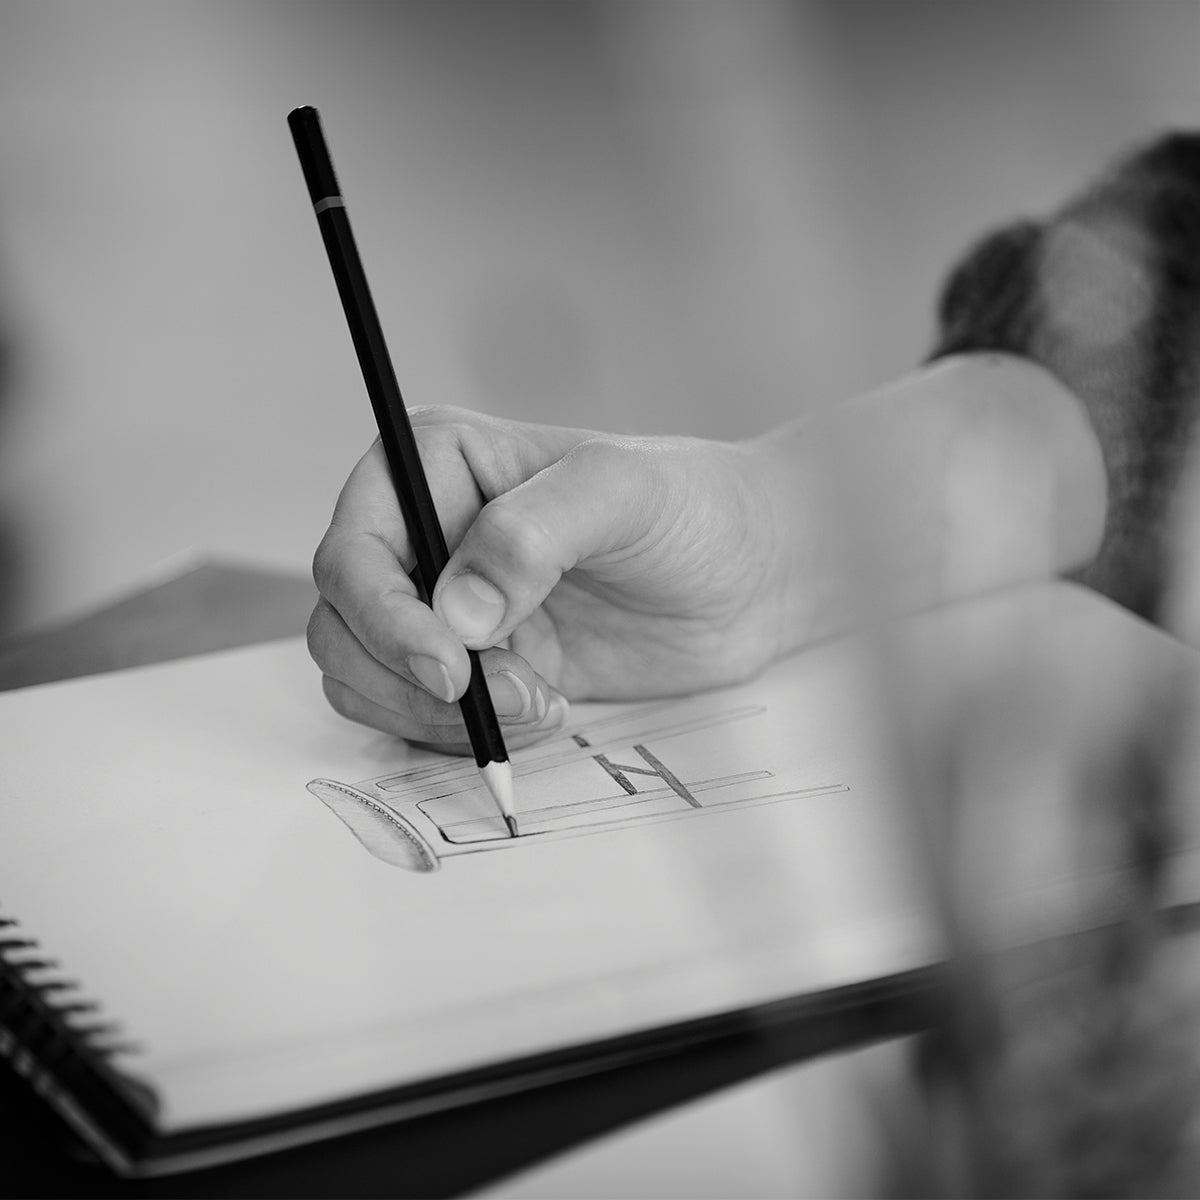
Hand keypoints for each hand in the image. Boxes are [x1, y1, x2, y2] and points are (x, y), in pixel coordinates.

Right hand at [306, 407, 796, 752]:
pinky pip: (419, 715)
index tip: (449, 668)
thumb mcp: (620, 494)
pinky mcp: (479, 665)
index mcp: (437, 465)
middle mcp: (428, 533)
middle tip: (502, 693)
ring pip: (367, 676)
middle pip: (344, 621)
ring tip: (538, 700)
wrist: (753, 577)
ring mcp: (448, 604)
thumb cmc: (696, 508)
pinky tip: (541, 709)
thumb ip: (531, 537)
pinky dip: (461, 734)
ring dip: (437, 714)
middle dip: (412, 676)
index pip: (354, 549)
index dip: (383, 617)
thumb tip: (456, 615)